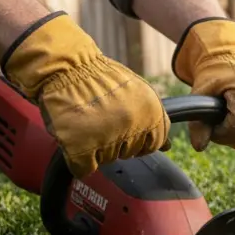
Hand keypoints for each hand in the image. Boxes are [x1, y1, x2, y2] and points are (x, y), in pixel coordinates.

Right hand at [2, 12, 169, 178]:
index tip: (124, 127)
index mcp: (152, 113)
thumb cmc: (100, 78)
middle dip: (116, 141)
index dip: (137, 137)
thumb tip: (168, 147)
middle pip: (129, 153)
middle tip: (101, 120)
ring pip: (107, 160)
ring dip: (96, 148)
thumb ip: (152, 120)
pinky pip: (84, 168)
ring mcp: (107, 139)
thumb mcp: (137, 93)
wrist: (65, 66)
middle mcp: (133, 127)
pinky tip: (75, 137)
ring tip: (86, 123)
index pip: (154, 144)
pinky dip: (77, 159)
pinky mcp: (81, 147)